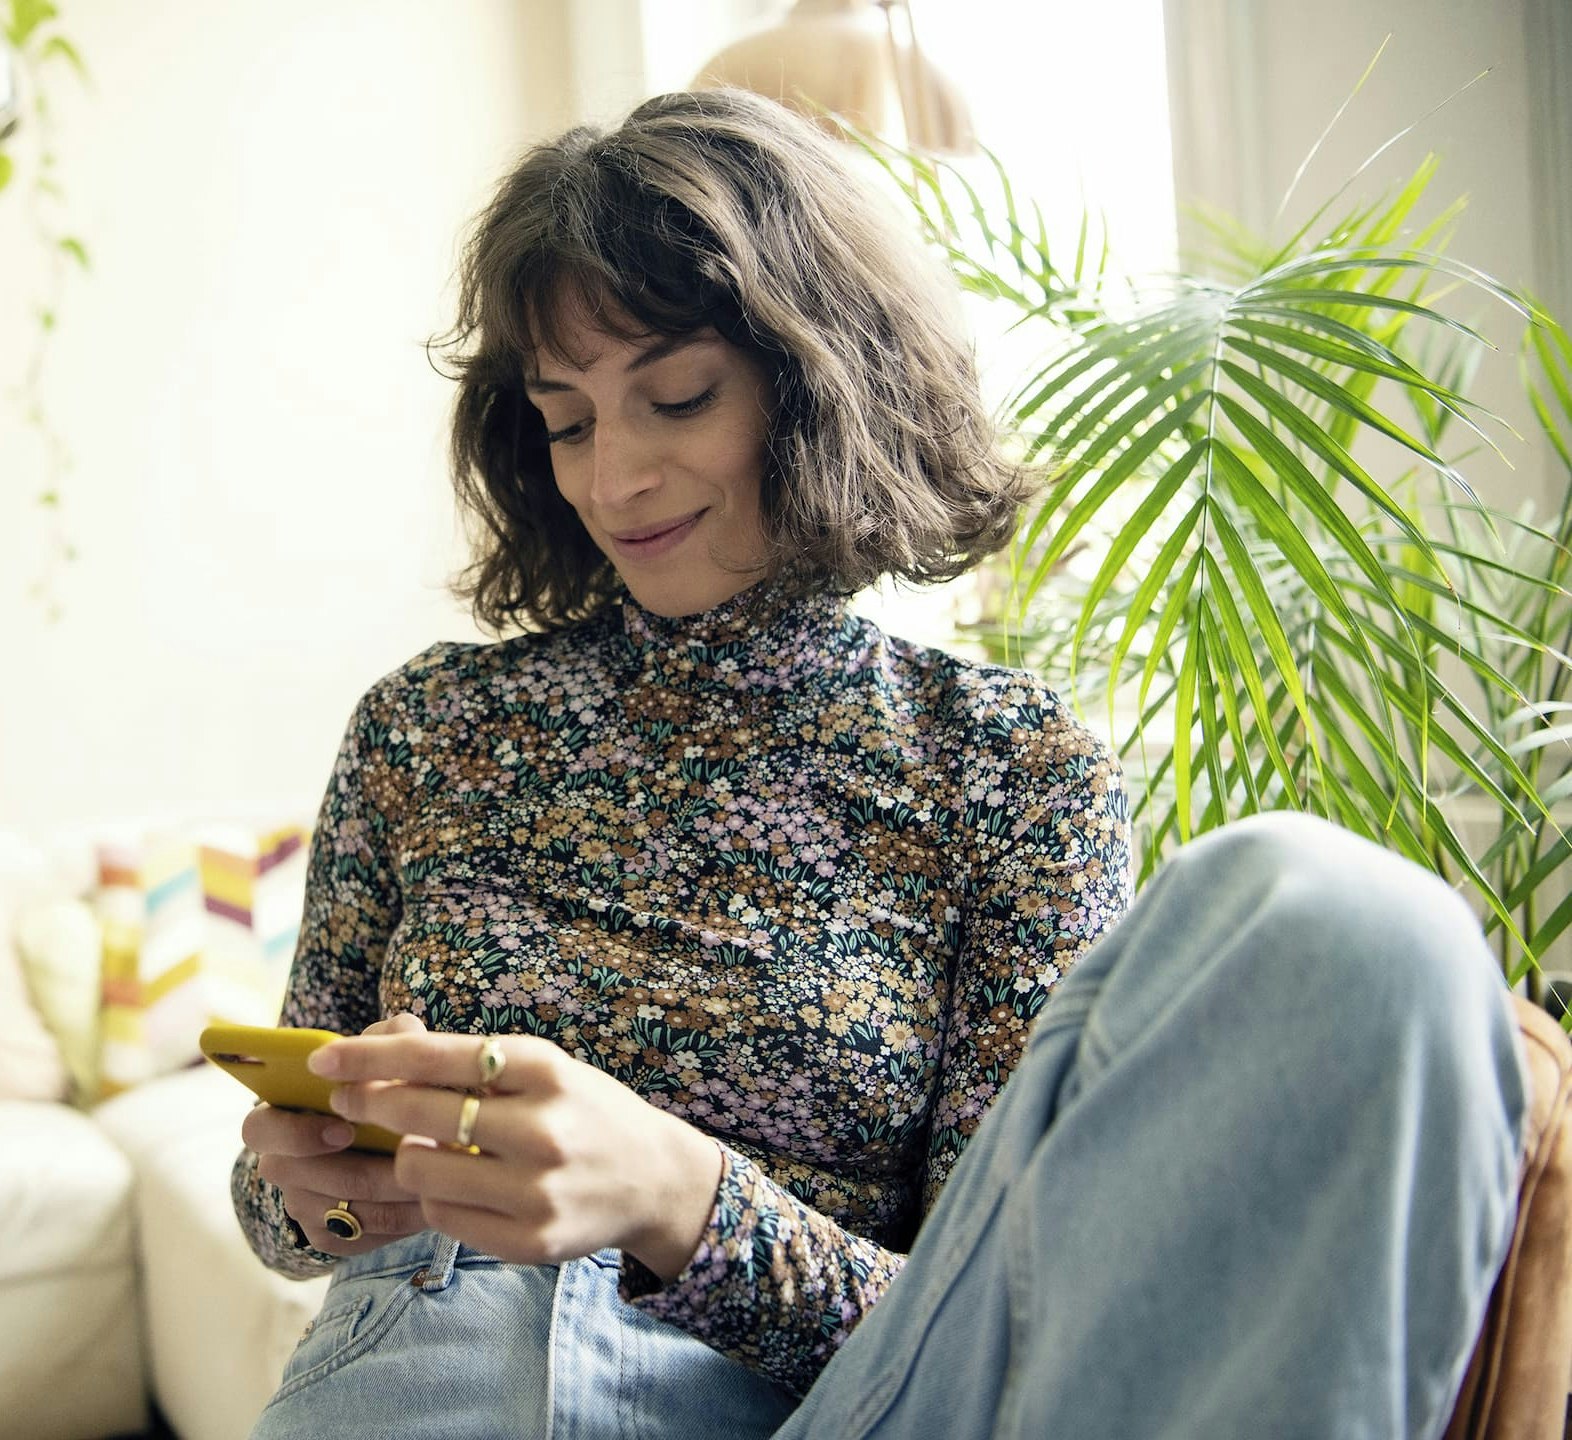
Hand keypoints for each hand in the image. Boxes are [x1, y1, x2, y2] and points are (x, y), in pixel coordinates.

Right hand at [242, 1013, 429, 1254]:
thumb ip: (393, 1036)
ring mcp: (304, 1205)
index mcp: (278, 1115)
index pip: (258, 1129)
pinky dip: (403, 1220)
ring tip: (438, 1174)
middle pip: (304, 1180)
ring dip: (395, 1193)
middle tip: (407, 1157)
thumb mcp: (387, 1047)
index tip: (344, 1129)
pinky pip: (364, 1237)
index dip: (297, 1134)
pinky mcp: (332, 1237)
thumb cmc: (384, 1078)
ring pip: (345, 1210)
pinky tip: (434, 1199)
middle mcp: (283, 1165)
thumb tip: (400, 1041)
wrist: (398, 1128)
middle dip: (361, 1169)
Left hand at [308, 1028, 724, 1279]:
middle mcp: (543, 1129)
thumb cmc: (585, 1112)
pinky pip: (443, 1216)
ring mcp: (536, 1190)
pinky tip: (454, 1183)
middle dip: (369, 1104)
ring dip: (405, 1155)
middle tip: (346, 1101)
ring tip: (421, 1146)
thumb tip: (381, 1068)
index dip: (372, 1057)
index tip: (325, 1059)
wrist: (653, 1179)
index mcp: (546, 1071)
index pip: (439, 1056)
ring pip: (421, 1169)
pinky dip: (435, 1196)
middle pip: (420, 1112)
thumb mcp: (547, 1069)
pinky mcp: (529, 1240)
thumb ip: (479, 1067)